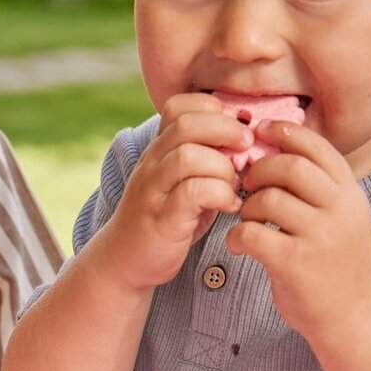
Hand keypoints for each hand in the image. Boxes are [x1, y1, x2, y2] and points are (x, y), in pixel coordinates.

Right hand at [99, 92, 248, 293]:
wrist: (123, 263)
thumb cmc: (163, 222)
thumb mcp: (181, 184)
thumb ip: (205, 162)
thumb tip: (248, 145)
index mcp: (158, 151)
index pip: (179, 107)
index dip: (212, 109)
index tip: (235, 129)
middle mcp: (151, 165)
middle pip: (186, 124)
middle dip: (226, 130)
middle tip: (247, 148)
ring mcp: (153, 191)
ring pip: (188, 156)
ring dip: (223, 166)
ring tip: (235, 184)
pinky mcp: (161, 219)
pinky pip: (192, 192)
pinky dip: (220, 195)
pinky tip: (230, 207)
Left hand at [225, 120, 370, 337]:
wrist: (351, 315)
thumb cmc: (336, 264)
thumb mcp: (342, 217)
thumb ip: (320, 188)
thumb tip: (279, 150)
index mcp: (350, 193)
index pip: (317, 147)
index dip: (284, 132)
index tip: (260, 130)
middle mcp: (339, 210)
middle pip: (290, 166)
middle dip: (259, 170)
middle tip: (246, 184)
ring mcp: (318, 236)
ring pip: (268, 199)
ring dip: (247, 207)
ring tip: (247, 221)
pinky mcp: (294, 263)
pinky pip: (252, 234)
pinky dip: (237, 236)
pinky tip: (239, 245)